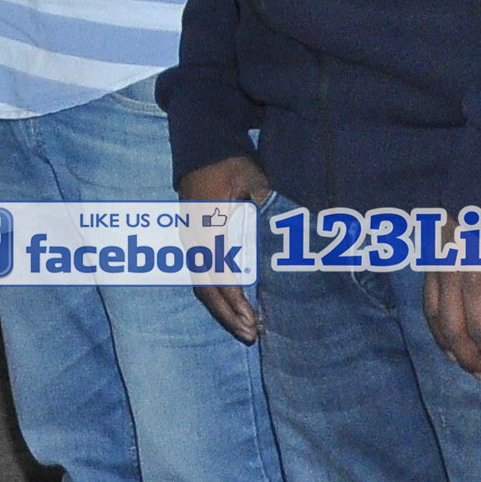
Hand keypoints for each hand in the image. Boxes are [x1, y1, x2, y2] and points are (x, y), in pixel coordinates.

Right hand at [182, 154, 269, 342]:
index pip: (218, 272)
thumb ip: (265, 203)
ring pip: (202, 284)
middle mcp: (194, 239)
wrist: (201, 146)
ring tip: (246, 328)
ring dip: (223, 308)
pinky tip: (236, 306)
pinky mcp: (195, 240)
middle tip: (252, 335)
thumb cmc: (228, 162)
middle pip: (205, 287)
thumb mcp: (251, 178)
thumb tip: (288, 228)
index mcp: (207, 227)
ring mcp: (191, 240)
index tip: (251, 319)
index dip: (234, 299)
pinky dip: (219, 294)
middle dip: (228, 314)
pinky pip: (203, 274)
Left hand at [425, 269, 480, 379]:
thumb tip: (464, 290)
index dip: (444, 340)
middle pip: (454, 328)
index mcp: (437, 263)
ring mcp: (475, 272)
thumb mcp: (455, 232)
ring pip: (479, 328)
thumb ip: (454, 262)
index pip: (432, 312)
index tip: (456, 358)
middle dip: (469, 359)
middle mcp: (450, 271)